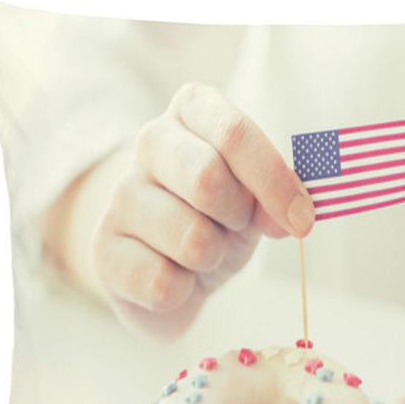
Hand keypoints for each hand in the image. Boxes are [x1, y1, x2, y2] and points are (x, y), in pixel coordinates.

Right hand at [89, 82, 313, 337]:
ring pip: (191, 239)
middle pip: (207, 179)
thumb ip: (276, 198)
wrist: (168, 265)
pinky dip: (184, 291)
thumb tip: (291, 217)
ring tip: (202, 251)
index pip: (234, 132)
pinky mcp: (102, 250)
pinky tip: (175, 276)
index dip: (274, 181)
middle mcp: (149, 143)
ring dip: (212, 259)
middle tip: (233, 226)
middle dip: (236, 217)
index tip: (302, 220)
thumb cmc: (219, 219)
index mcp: (192, 112)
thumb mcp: (256, 199)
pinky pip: (163, 283)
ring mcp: (118, 196)